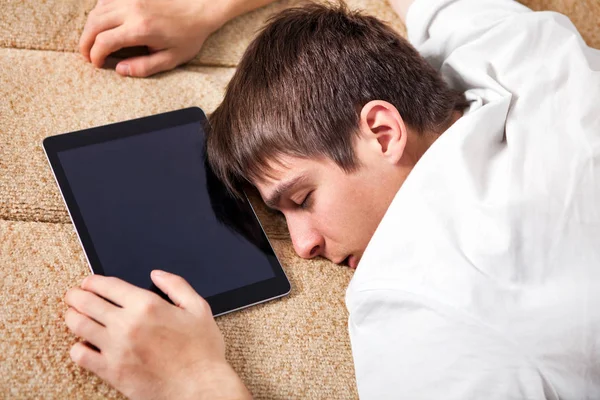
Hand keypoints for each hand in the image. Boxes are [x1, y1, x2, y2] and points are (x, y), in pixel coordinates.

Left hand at [64, 271, 251, 399]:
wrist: (200, 386)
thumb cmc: (202, 350)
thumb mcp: (198, 308)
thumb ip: (176, 285)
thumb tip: (157, 274)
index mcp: (147, 305)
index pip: (107, 285)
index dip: (92, 281)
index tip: (89, 282)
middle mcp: (127, 323)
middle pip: (87, 302)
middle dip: (76, 295)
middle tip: (74, 295)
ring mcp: (116, 348)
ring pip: (78, 325)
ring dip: (72, 316)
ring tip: (72, 314)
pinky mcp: (111, 371)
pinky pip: (81, 355)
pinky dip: (76, 347)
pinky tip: (82, 344)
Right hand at [79, 0, 228, 76]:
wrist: (201, 8)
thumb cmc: (188, 35)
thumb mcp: (171, 58)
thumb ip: (144, 67)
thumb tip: (120, 70)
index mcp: (140, 29)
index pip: (104, 42)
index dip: (95, 55)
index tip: (97, 64)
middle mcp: (132, 10)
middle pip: (94, 24)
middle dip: (85, 42)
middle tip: (87, 56)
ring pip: (97, 10)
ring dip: (90, 28)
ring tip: (92, 42)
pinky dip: (100, 12)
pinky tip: (104, 24)